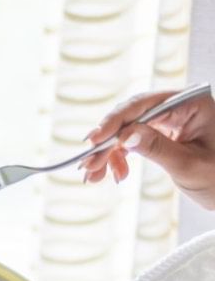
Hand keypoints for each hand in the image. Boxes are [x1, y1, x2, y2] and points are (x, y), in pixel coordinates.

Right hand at [80, 88, 214, 208]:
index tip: (94, 140)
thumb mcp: (188, 165)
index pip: (145, 105)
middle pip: (131, 116)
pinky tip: (113, 173)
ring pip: (127, 129)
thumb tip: (124, 136)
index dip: (115, 122)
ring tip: (95, 177)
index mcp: (192, 103)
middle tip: (88, 166)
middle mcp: (179, 105)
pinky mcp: (162, 132)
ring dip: (108, 153)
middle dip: (107, 142)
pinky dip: (118, 156)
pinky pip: (132, 140)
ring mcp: (169, 118)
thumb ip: (156, 147)